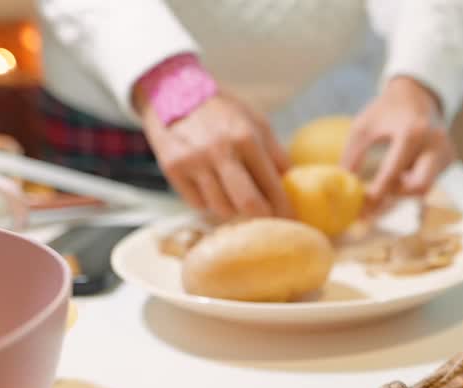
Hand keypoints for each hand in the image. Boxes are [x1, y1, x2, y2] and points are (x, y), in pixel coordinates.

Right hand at [139, 92, 292, 220]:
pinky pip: (198, 204)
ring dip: (233, 207)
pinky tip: (210, 185)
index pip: (272, 186)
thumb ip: (275, 154)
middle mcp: (220, 151)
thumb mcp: (255, 121)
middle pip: (248, 204)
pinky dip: (208, 201)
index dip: (284, 210)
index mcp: (246, 138)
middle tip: (266, 219)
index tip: (291, 222)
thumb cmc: (221, 110)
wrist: (171, 90)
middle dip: (261, 217)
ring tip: (233, 192)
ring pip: (222, 208)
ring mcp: (194, 162)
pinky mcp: (173, 170)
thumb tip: (291, 186)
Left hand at [342, 76, 453, 206]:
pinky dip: (413, 180)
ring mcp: (446, 151)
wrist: (417, 93)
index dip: (377, 192)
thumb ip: (352, 156)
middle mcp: (435, 143)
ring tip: (390, 175)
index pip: (393, 173)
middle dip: (398, 194)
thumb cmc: (386, 110)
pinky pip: (430, 179)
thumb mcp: (363, 127)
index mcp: (412, 132)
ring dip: (405, 187)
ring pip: (425, 186)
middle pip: (420, 187)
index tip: (363, 204)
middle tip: (379, 193)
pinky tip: (404, 167)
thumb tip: (343, 187)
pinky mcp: (449, 158)